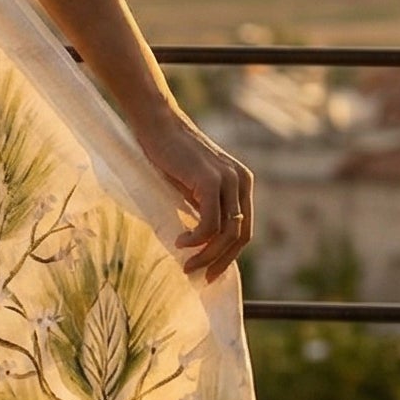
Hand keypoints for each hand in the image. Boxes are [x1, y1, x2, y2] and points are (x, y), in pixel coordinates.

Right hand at [132, 100, 252, 281]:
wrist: (156, 124)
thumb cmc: (168, 154)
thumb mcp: (192, 185)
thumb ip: (204, 207)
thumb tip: (202, 242)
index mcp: (241, 183)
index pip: (243, 230)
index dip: (229, 256)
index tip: (210, 272)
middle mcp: (241, 181)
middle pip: (240, 236)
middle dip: (220, 261)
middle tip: (198, 276)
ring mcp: (228, 180)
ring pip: (226, 233)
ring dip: (206, 254)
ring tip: (185, 264)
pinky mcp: (211, 180)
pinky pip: (210, 224)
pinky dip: (196, 239)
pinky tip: (180, 242)